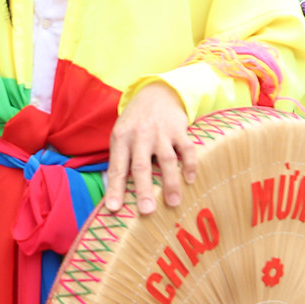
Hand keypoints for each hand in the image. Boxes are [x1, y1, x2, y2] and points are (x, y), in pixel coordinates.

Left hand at [105, 82, 195, 214]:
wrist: (156, 93)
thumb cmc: (135, 122)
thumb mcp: (121, 135)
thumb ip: (120, 160)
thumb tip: (115, 193)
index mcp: (121, 139)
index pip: (116, 168)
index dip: (115, 189)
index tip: (114, 208)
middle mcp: (139, 135)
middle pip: (141, 166)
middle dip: (144, 190)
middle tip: (147, 210)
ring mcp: (160, 132)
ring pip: (166, 160)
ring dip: (170, 183)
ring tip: (174, 203)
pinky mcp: (178, 129)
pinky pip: (187, 149)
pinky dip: (189, 165)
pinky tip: (190, 180)